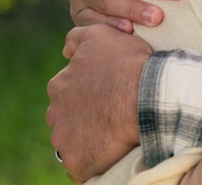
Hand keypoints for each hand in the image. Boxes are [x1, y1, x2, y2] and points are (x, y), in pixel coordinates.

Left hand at [47, 25, 152, 181]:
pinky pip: (82, 165)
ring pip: (72, 143)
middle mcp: (55, 114)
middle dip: (82, 119)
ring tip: (112, 136)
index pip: (67, 94)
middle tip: (109, 117)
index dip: (87, 96)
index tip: (106, 97)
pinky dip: (93, 161)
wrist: (146, 95)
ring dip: (87, 140)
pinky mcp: (77, 162)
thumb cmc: (127, 64)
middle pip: (66, 119)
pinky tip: (110, 154)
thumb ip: (76, 37)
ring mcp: (64, 140)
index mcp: (58, 85)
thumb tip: (64, 50)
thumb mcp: (100, 35)